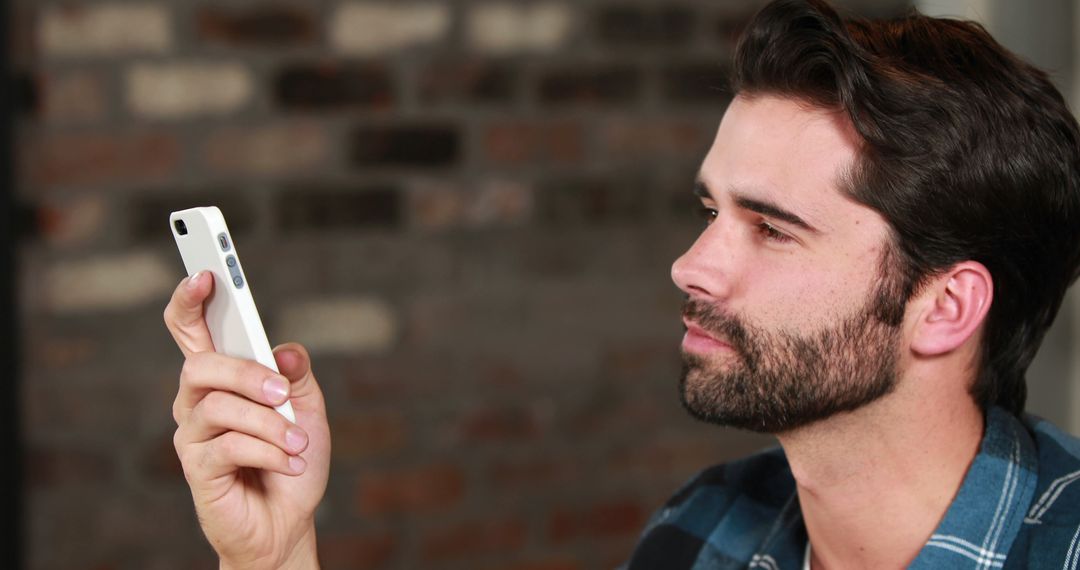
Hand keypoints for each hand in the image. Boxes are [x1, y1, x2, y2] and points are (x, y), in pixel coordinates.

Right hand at [164, 272, 330, 568]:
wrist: (288, 522)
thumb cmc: (291, 460)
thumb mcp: (308, 408)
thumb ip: (296, 373)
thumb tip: (282, 350)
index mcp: (221, 378)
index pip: (191, 330)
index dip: (190, 299)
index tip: (206, 272)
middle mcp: (196, 402)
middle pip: (200, 363)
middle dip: (245, 372)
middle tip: (281, 392)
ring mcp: (192, 436)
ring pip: (220, 406)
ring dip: (270, 423)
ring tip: (298, 442)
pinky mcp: (197, 469)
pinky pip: (231, 446)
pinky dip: (269, 451)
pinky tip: (287, 461)